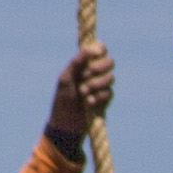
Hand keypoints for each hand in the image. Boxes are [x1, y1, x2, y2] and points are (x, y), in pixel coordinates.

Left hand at [45, 40, 116, 158]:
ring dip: (97, 83)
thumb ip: (77, 63)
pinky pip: (109, 93)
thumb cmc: (62, 99)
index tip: (96, 54)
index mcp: (84, 64)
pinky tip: (89, 103)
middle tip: (89, 72)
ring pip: (110, 78)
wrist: (66, 123)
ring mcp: (101, 86)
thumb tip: (90, 48)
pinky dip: (99, 97)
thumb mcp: (66, 79)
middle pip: (110, 62)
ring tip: (83, 91)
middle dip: (100, 66)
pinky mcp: (105, 99)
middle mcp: (95, 73)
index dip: (100, 49)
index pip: (99, 50)